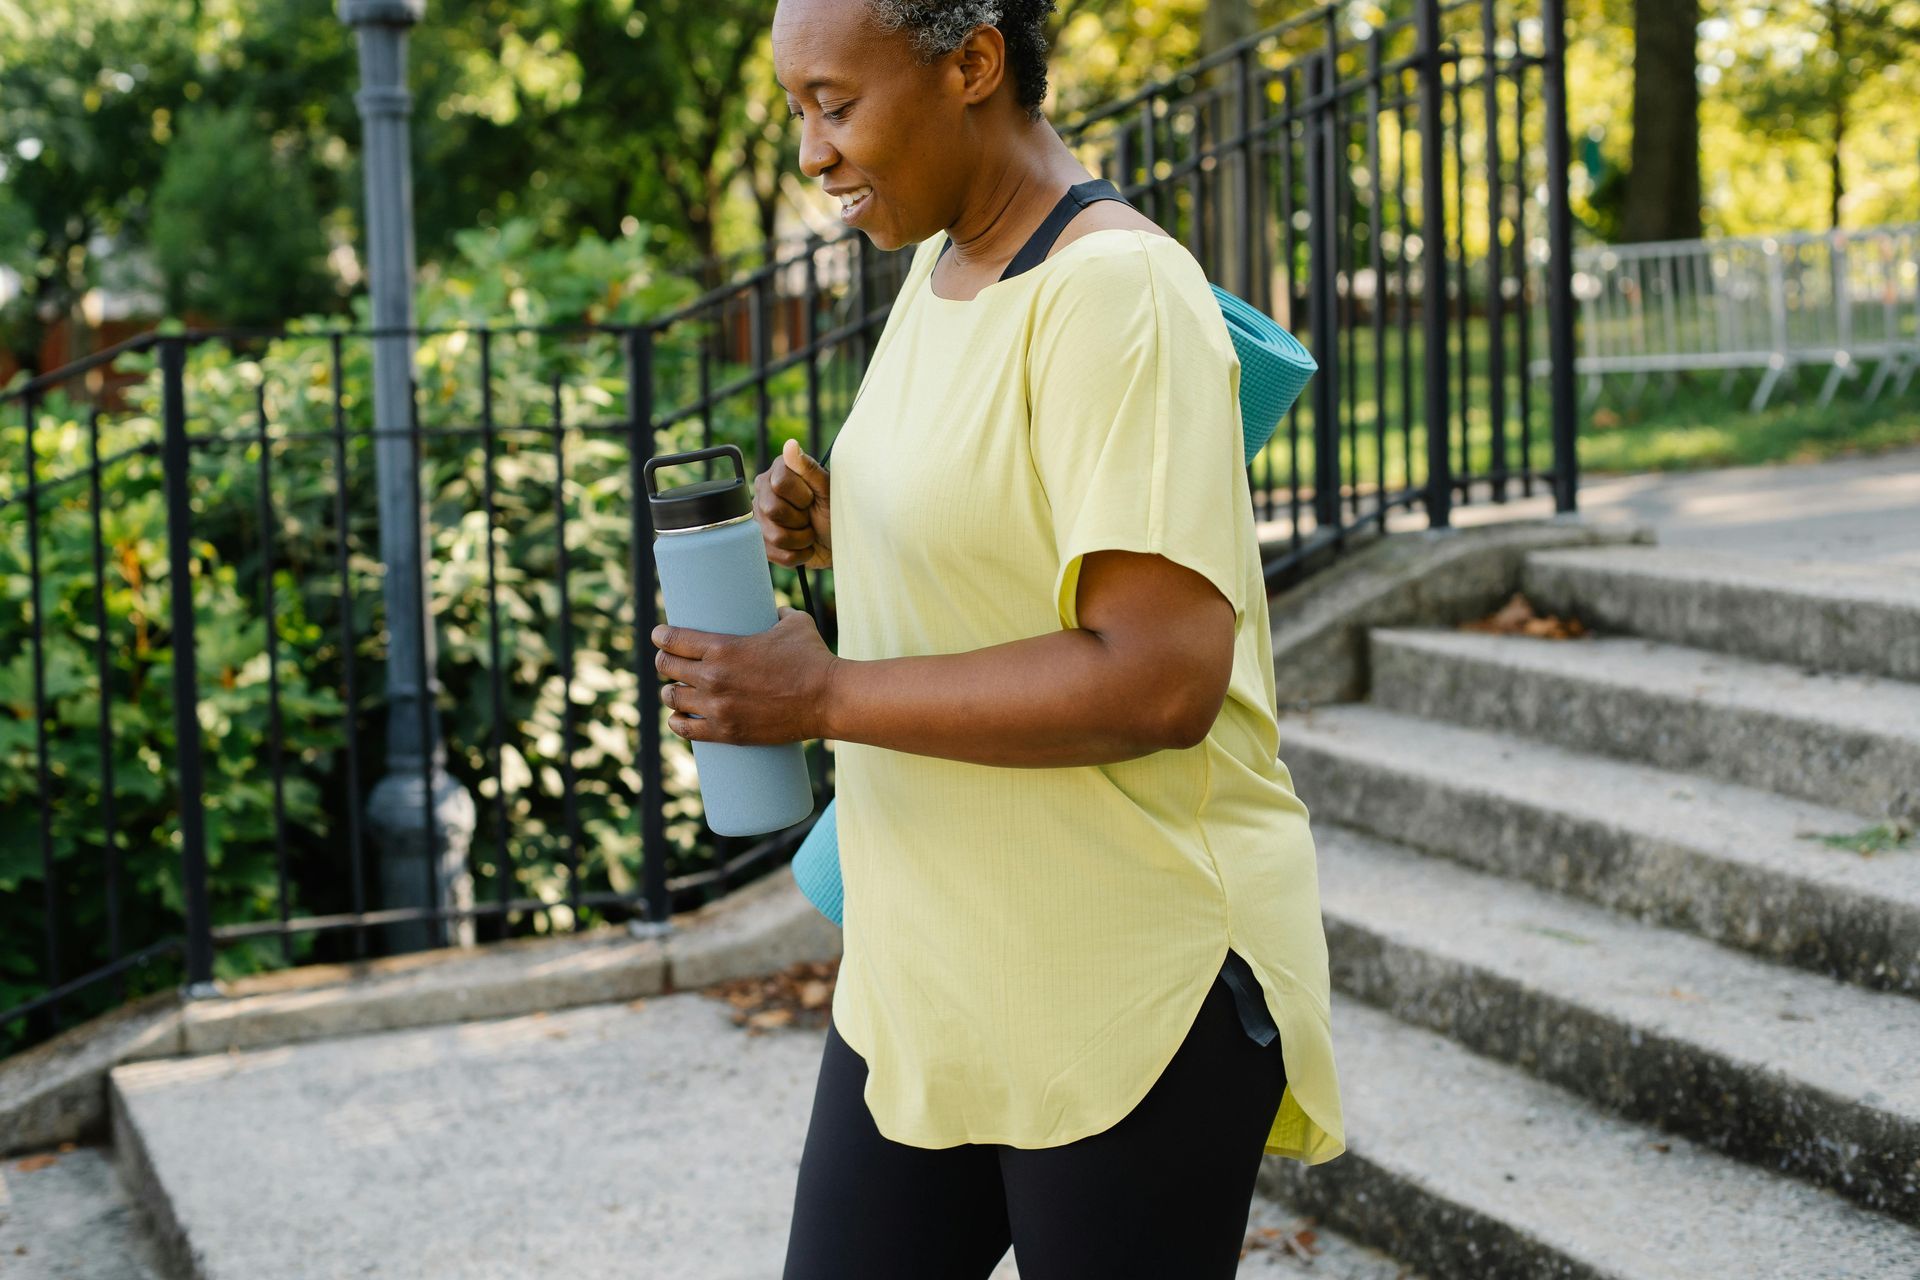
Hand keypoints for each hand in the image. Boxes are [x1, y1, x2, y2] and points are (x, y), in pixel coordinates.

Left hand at [651, 606, 838, 744]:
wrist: (827, 700)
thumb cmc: (813, 658)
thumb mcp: (794, 624)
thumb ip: (779, 613)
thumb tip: (774, 610)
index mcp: (722, 647)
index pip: (673, 640)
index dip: (661, 636)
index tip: (660, 635)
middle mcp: (713, 678)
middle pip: (667, 668)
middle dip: (663, 662)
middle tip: (668, 662)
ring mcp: (718, 708)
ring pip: (672, 699)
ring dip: (670, 693)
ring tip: (675, 690)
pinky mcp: (727, 732)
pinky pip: (686, 730)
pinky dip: (678, 722)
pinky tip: (678, 717)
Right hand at [755, 437, 831, 569]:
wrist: (838, 542)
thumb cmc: (835, 512)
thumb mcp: (828, 490)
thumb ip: (809, 469)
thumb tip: (790, 444)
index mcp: (779, 470)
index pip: (780, 483)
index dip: (802, 496)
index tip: (813, 498)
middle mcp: (764, 491)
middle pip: (773, 509)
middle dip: (801, 519)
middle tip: (810, 516)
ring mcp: (759, 517)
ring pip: (774, 535)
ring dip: (801, 539)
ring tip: (809, 532)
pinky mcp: (760, 541)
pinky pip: (774, 553)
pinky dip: (797, 554)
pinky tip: (803, 546)